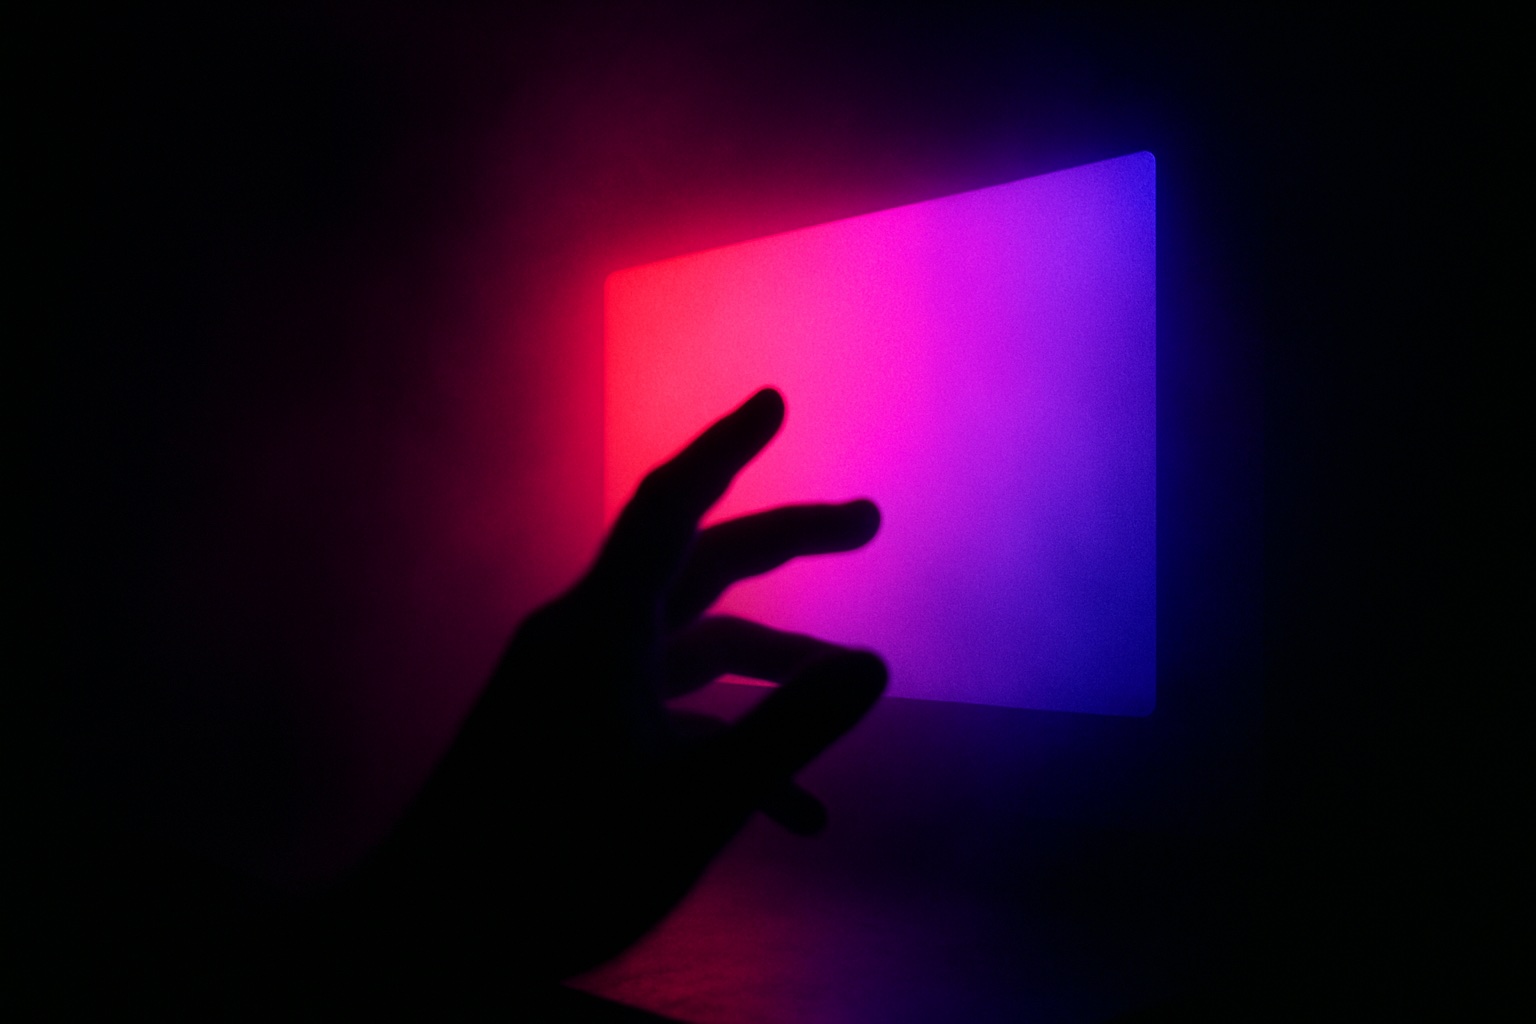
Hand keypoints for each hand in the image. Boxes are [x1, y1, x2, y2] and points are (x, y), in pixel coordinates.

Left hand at [333, 388, 885, 990]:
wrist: (431, 939)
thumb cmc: (551, 871)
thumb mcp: (689, 807)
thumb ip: (785, 734)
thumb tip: (875, 665)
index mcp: (602, 630)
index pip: (672, 507)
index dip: (726, 446)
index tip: (775, 401)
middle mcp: (588, 640)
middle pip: (700, 566)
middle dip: (787, 542)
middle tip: (870, 523)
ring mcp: (579, 690)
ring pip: (693, 647)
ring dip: (770, 659)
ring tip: (846, 679)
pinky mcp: (576, 739)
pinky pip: (667, 716)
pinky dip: (728, 740)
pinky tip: (797, 815)